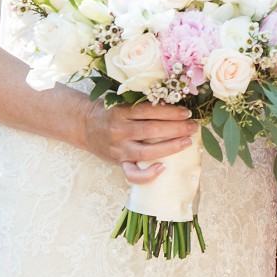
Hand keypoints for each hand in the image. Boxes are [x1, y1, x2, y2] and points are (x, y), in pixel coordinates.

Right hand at [81, 99, 200, 181]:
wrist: (83, 126)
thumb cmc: (107, 112)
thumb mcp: (119, 102)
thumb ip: (139, 105)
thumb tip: (171, 104)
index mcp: (120, 112)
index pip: (149, 111)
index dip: (170, 112)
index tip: (186, 112)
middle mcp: (119, 131)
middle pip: (152, 130)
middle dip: (176, 128)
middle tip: (193, 126)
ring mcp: (119, 149)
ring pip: (148, 151)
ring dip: (171, 147)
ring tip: (187, 141)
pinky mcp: (119, 162)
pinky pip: (133, 174)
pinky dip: (148, 174)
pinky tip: (163, 168)